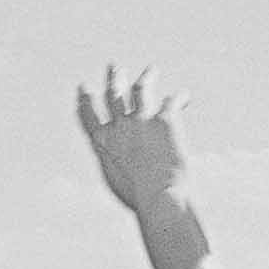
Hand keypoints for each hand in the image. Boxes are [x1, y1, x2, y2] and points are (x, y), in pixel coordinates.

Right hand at [76, 64, 189, 216]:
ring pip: (140, 90)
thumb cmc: (140, 201)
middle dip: (114, 80)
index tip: (83, 87)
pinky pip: (171, 102)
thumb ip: (117, 169)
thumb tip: (125, 171)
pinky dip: (179, 98)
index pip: (87, 115)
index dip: (85, 100)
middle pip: (113, 95)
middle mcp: (118, 126)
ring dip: (146, 78)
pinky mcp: (164, 120)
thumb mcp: (118, 185)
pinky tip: (185, 96)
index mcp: (101, 143)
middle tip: (115, 68)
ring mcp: (140, 120)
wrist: (158, 197)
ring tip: (151, 71)